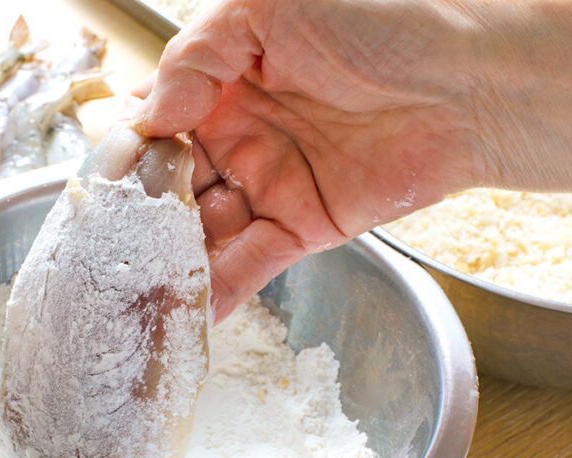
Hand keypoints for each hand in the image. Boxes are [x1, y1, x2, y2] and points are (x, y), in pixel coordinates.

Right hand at [134, 0, 571, 319]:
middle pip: (166, 187)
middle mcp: (235, 135)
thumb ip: (198, 54)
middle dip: (136, 220)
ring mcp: (266, 185)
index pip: (150, 124)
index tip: (100, 185)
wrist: (472, 79)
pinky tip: (184, 313)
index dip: (123, 154)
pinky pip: (247, 264)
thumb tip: (150, 115)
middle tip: (106, 252)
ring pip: (200, 232)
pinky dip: (217, 290)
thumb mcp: (268, 6)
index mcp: (219, 81)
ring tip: (132, 293)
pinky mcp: (300, 229)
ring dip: (168, 262)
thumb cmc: (383, 18)